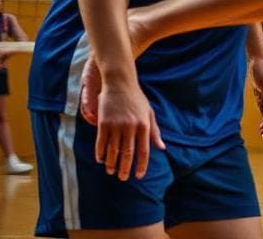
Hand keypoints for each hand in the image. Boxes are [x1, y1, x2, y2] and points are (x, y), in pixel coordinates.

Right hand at [80, 62, 164, 180]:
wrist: (120, 84)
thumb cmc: (136, 99)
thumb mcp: (149, 113)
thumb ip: (154, 132)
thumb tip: (162, 148)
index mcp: (144, 125)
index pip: (144, 150)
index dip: (141, 165)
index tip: (139, 175)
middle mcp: (131, 127)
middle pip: (128, 153)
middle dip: (125, 168)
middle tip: (123, 178)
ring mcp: (116, 125)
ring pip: (113, 150)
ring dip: (112, 163)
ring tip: (111, 171)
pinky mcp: (104, 123)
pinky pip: (101, 142)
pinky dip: (100, 153)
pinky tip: (101, 160)